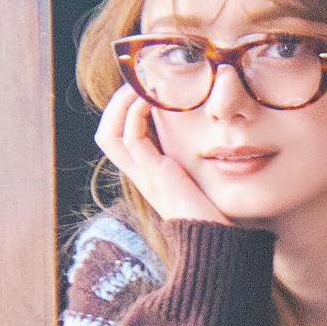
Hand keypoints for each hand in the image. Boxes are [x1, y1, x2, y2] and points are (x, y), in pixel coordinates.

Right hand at [95, 85, 232, 225]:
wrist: (219, 245)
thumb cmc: (219, 216)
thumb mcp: (206, 183)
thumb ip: (202, 166)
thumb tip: (219, 142)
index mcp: (151, 176)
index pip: (122, 139)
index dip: (126, 113)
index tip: (147, 89)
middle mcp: (143, 175)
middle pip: (107, 135)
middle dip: (117, 104)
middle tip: (138, 80)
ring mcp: (146, 177)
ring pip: (109, 135)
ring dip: (122, 104)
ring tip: (140, 83)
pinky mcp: (157, 176)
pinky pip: (131, 140)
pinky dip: (135, 115)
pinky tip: (152, 99)